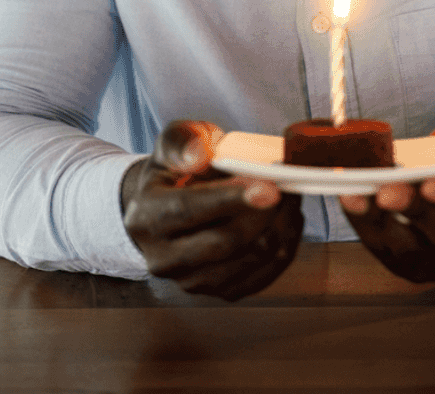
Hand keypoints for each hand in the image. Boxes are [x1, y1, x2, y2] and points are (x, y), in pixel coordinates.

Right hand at [121, 120, 303, 300]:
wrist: (170, 210)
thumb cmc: (178, 171)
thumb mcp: (174, 143)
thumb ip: (184, 142)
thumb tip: (198, 156)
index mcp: (145, 216)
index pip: (188, 209)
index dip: (231, 199)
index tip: (269, 188)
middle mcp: (162, 257)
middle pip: (225, 241)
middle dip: (266, 212)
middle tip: (288, 183)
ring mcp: (191, 280)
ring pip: (251, 259)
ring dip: (281, 226)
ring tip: (288, 196)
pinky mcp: (219, 291)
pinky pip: (265, 274)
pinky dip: (284, 244)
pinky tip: (285, 219)